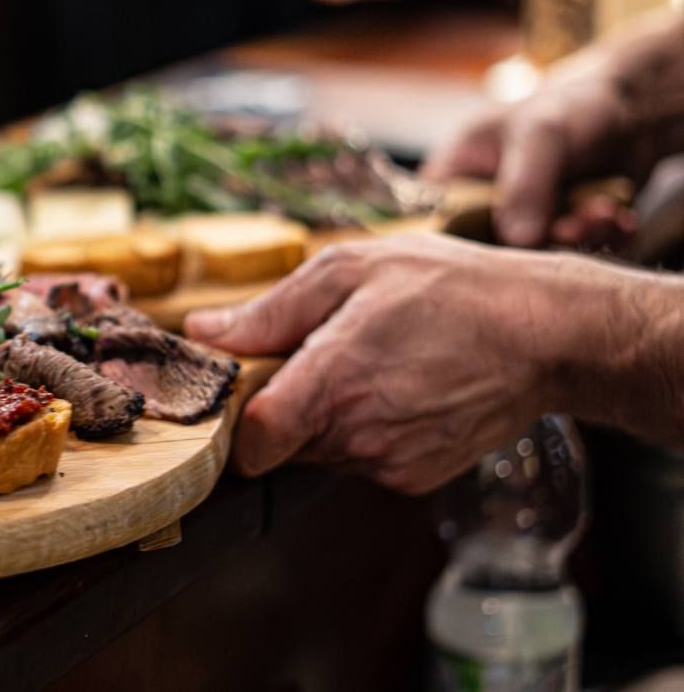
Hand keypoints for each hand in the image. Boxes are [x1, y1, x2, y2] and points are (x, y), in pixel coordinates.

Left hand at [184, 236, 640, 495]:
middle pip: (279, 442)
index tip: (238, 386)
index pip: (253, 443)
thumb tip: (205, 330)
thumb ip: (271, 309)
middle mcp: (359, 436)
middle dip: (279, 402)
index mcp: (335, 382)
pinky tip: (394, 383)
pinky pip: (359, 458)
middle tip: (310, 349)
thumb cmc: (449, 287)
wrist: (544, 334)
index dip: (233, 418)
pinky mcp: (414, 478)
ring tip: (363, 357)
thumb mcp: (350, 269)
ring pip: (317, 450)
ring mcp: (389, 464)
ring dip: (321, 413)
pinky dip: (361, 427)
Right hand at [425, 12, 683, 247]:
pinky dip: (599, 243)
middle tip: (575, 224)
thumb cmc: (570, 108)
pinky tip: (617, 217)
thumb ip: (524, 187)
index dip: (456, 243)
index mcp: (455, 175)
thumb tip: (517, 241)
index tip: (502, 245)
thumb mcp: (541, 136)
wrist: (630, 113)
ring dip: (578, 239)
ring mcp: (522, 223)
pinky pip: (573, 258)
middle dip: (540, 241)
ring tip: (604, 211)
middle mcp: (483, 205)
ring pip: (536, 257)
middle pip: (488, 249)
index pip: (432, 221)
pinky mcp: (560, 236)